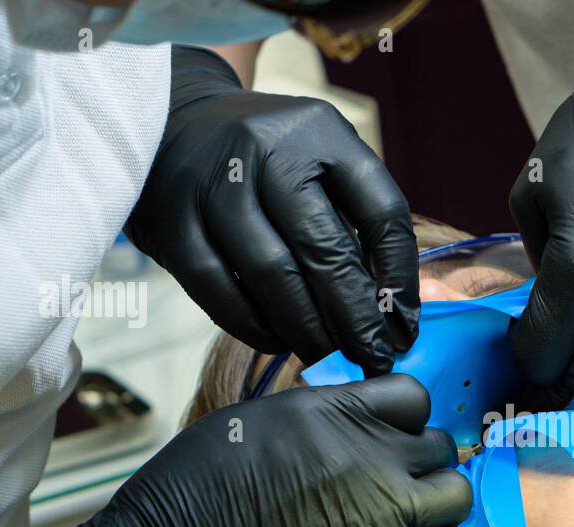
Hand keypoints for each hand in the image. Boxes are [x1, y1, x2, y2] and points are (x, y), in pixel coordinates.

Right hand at [12, 375, 470, 526]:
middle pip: (441, 445)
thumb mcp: (260, 417)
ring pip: (456, 496)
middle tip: (398, 479)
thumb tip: (350, 419)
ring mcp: (384, 508)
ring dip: (439, 504)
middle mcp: (371, 452)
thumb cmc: (199, 486)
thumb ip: (321, 415)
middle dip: (424, 460)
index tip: (391, 434)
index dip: (406, 415)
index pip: (415, 395)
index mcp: (336, 408)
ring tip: (410, 513)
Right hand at [126, 45, 417, 372]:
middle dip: (356, 318)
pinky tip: (278, 342)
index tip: (404, 326)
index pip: (382, 213)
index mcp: (321, 132)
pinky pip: (219, 291)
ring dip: (307, 330)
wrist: (174, 121)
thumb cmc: (269, 159)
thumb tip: (390, 314)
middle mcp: (266, 150)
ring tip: (328, 357)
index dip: (399, 279)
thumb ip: (356, 223)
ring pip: (272, 276)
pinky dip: (254, 327)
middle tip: (373, 358)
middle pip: (326, 250)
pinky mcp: (170, 221)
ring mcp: (213, 184)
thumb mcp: (320, 161)